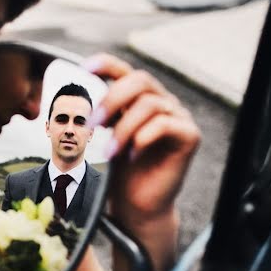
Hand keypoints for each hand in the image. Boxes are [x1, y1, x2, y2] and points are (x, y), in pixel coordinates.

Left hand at [85, 53, 200, 238]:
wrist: (137, 205)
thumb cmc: (120, 172)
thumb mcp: (105, 137)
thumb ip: (100, 114)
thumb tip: (80, 97)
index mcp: (141, 99)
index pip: (126, 71)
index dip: (106, 64)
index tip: (84, 69)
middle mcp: (163, 102)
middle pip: (140, 81)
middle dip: (112, 99)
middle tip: (92, 124)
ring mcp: (179, 117)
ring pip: (150, 104)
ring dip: (123, 128)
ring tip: (109, 151)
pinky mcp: (190, 135)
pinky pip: (165, 124)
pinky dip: (142, 138)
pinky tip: (132, 155)